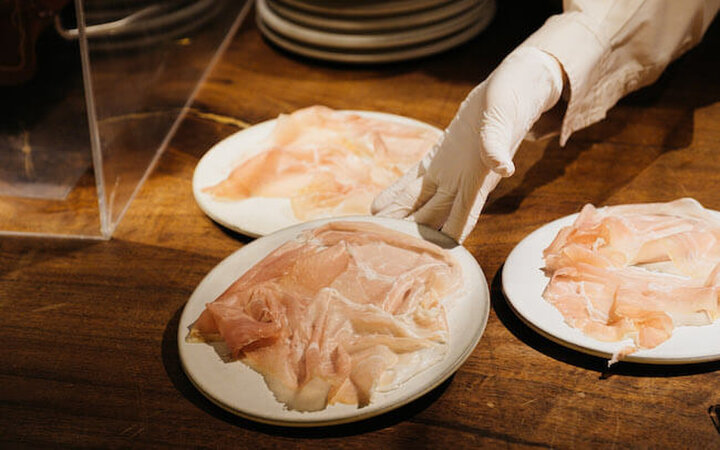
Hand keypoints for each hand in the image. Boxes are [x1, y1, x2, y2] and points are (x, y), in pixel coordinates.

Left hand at [372, 46, 563, 241]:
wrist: (514, 85)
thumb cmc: (513, 101)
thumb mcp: (503, 119)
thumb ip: (498, 144)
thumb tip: (504, 168)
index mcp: (478, 180)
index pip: (459, 222)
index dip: (441, 242)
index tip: (422, 259)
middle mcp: (462, 182)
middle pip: (432, 219)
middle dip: (411, 237)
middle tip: (383, 251)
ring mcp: (448, 171)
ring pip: (419, 203)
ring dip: (399, 219)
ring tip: (373, 235)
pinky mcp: (439, 157)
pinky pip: (414, 180)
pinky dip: (397, 193)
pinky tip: (377, 206)